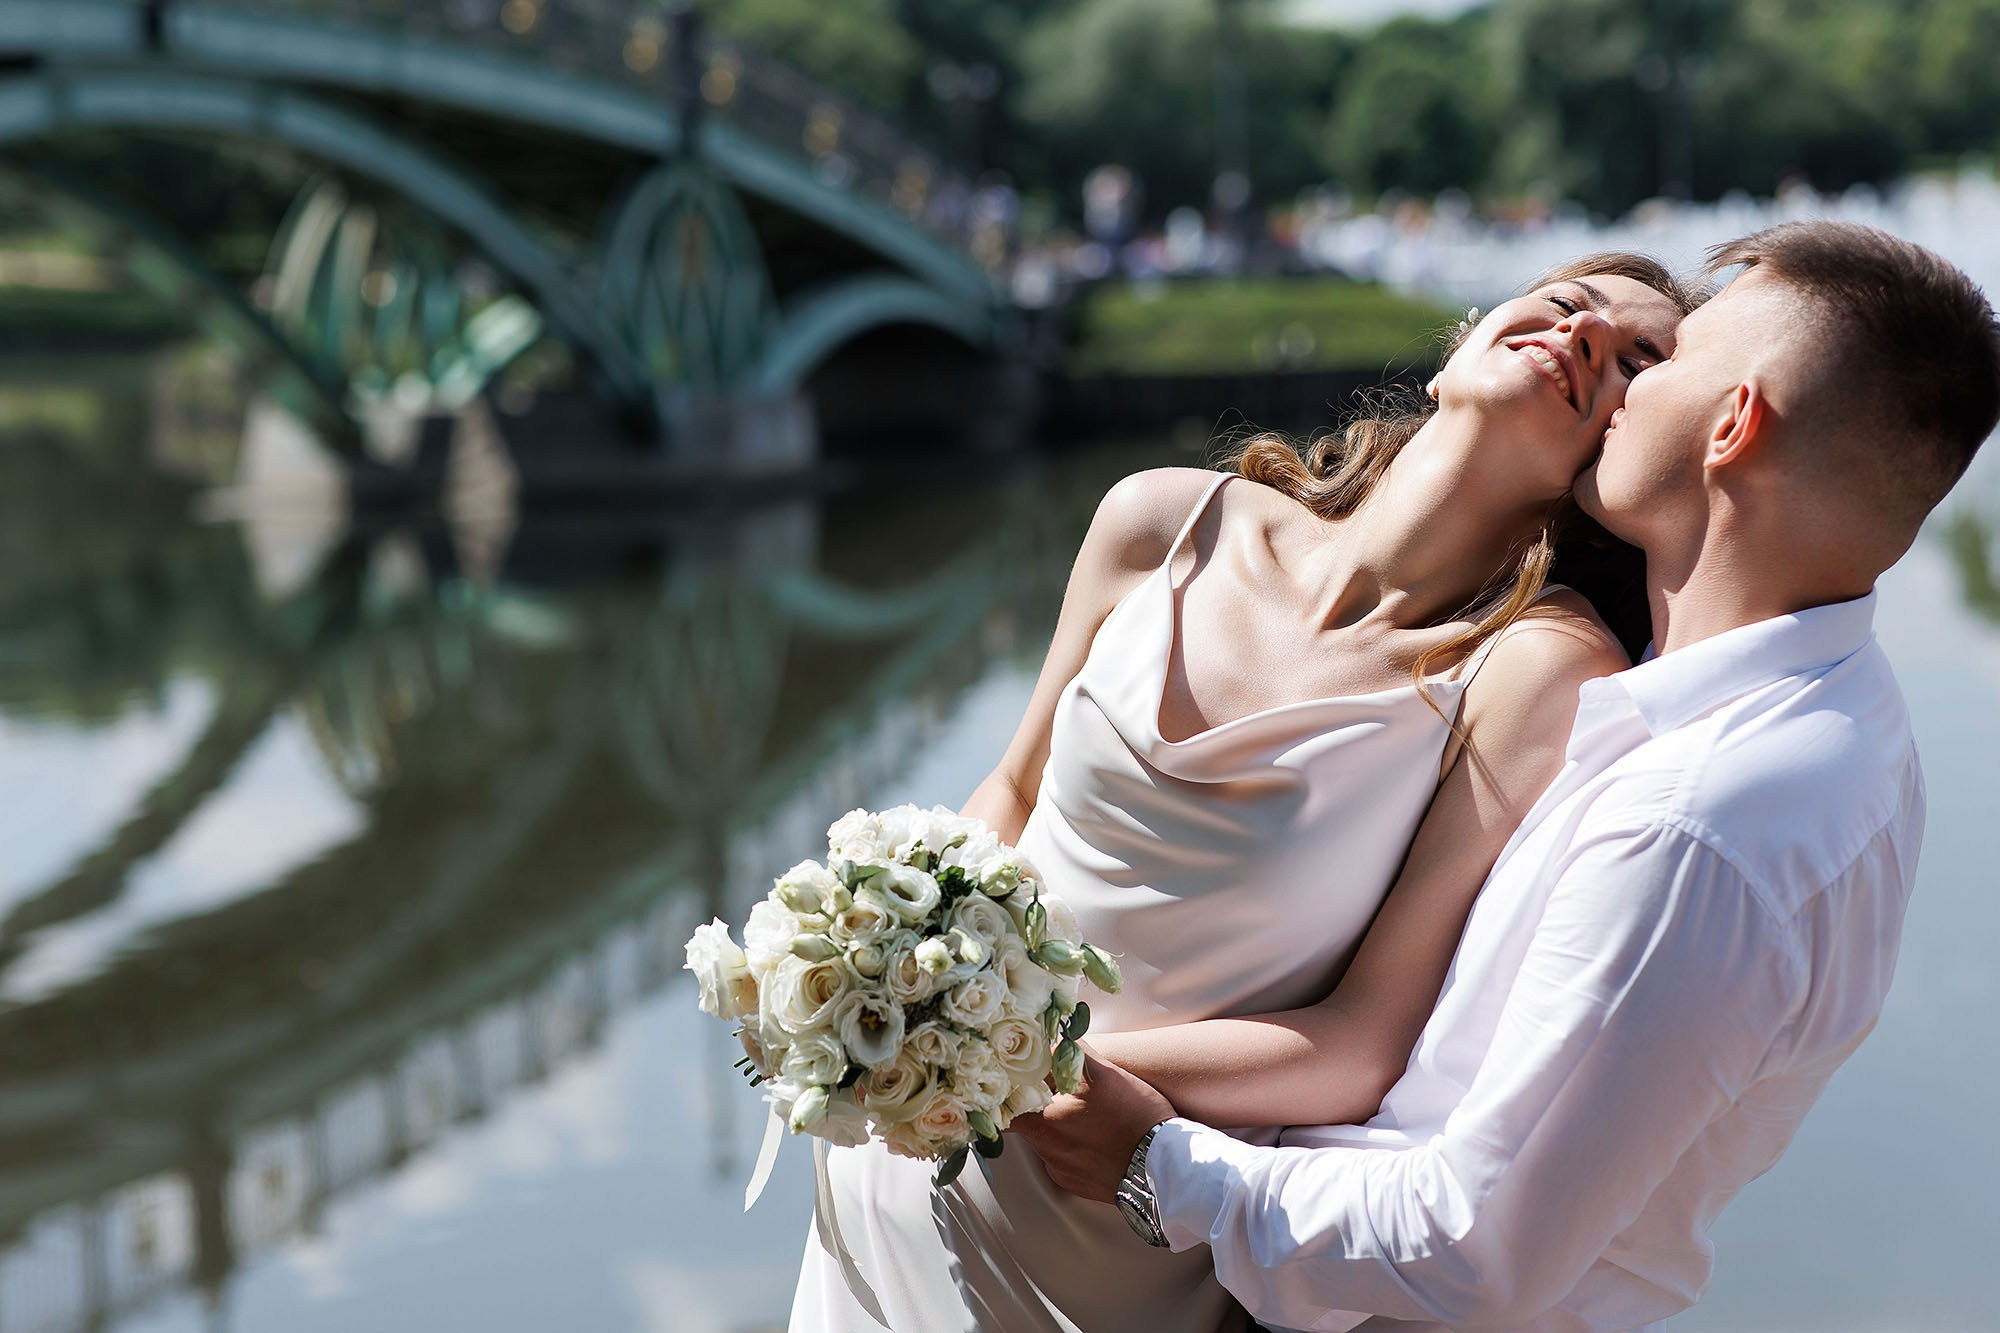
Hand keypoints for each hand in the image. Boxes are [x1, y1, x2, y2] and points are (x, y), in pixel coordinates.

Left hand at [1009, 1047, 1174, 1203]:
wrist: (1164, 1170)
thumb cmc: (1134, 1119)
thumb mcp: (1104, 1074)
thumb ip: (1071, 1052)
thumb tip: (1052, 1037)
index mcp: (1042, 1122)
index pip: (1002, 1106)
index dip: (1007, 1089)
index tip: (1017, 1079)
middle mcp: (1046, 1151)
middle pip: (1027, 1121)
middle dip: (1040, 1104)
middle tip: (1062, 1091)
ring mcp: (1062, 1171)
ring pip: (1048, 1140)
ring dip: (1061, 1125)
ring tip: (1090, 1114)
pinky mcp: (1078, 1184)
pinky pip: (1066, 1160)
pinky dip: (1076, 1147)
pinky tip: (1099, 1137)